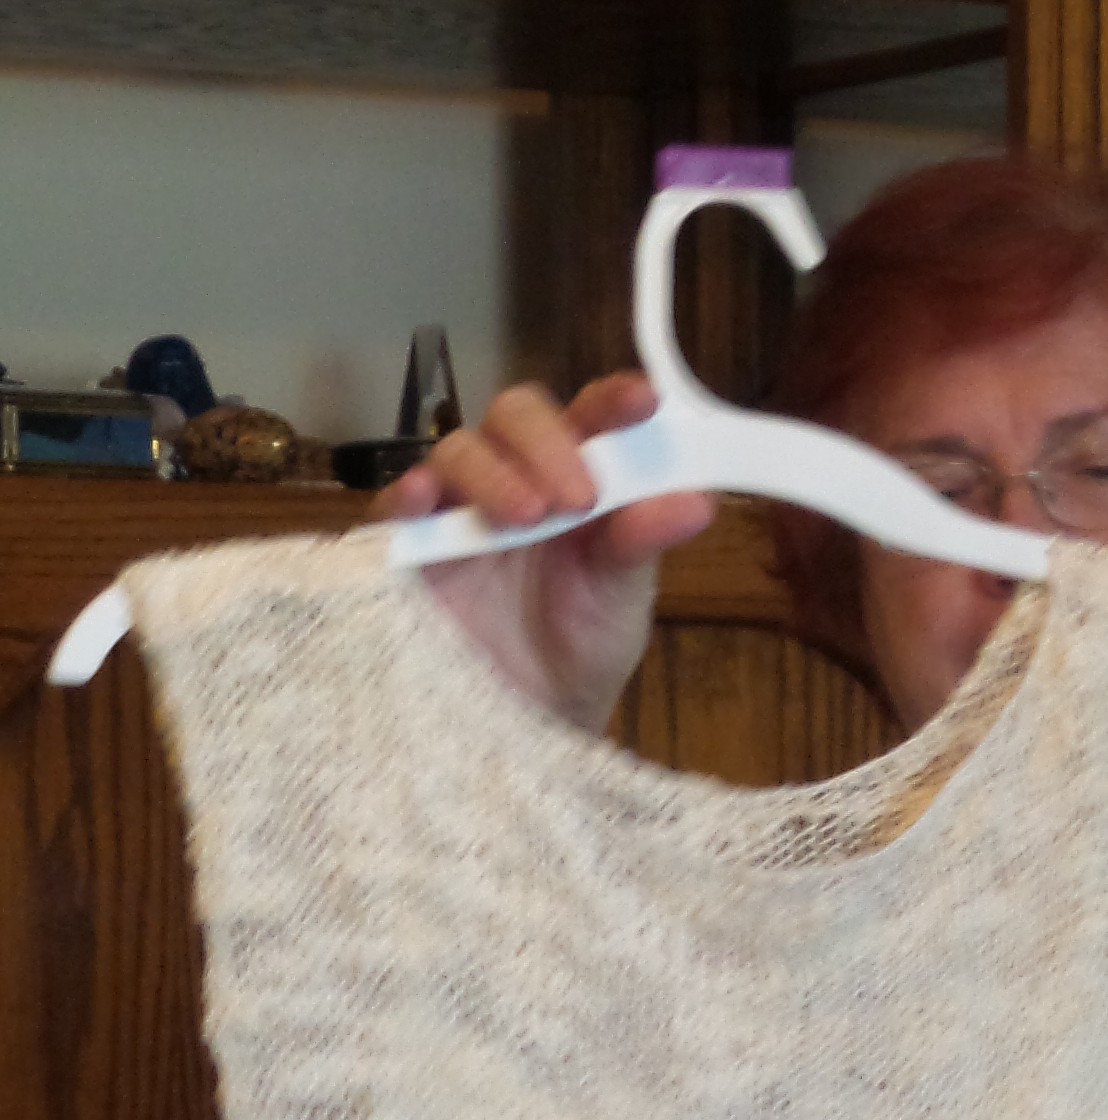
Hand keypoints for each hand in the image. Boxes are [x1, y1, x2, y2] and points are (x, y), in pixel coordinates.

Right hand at [374, 374, 713, 735]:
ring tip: (528, 519)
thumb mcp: (623, 597)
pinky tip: (426, 499)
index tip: (641, 402)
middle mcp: (515, 475)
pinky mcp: (411, 544)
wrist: (533, 717)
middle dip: (548, 444)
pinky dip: (409, 491)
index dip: (612, 401)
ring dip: (494, 473)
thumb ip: (644, 542)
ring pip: (459, 450)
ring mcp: (459, 505)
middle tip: (579, 498)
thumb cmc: (582, 645)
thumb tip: (697, 503)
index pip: (590, 416)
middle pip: (517, 416)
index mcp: (577, 475)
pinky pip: (398, 502)